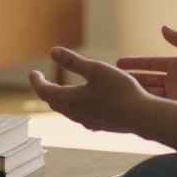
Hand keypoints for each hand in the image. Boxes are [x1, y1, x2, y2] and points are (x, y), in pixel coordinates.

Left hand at [28, 47, 153, 133]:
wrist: (143, 117)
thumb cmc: (120, 90)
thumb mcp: (95, 69)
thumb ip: (73, 61)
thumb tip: (52, 52)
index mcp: (71, 100)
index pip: (45, 91)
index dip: (36, 81)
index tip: (33, 73)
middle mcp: (77, 114)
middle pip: (54, 103)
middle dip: (47, 91)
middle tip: (43, 81)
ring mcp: (89, 121)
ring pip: (68, 111)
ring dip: (61, 100)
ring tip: (62, 90)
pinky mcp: (101, 125)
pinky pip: (81, 116)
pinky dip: (76, 106)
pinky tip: (85, 104)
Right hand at [115, 25, 176, 105]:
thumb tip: (162, 28)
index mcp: (176, 65)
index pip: (150, 64)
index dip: (134, 63)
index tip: (118, 63)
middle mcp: (174, 80)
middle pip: (147, 79)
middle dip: (131, 79)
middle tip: (112, 78)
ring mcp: (176, 94)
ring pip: (150, 93)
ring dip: (136, 91)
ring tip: (118, 90)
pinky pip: (160, 105)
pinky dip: (148, 103)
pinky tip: (134, 102)